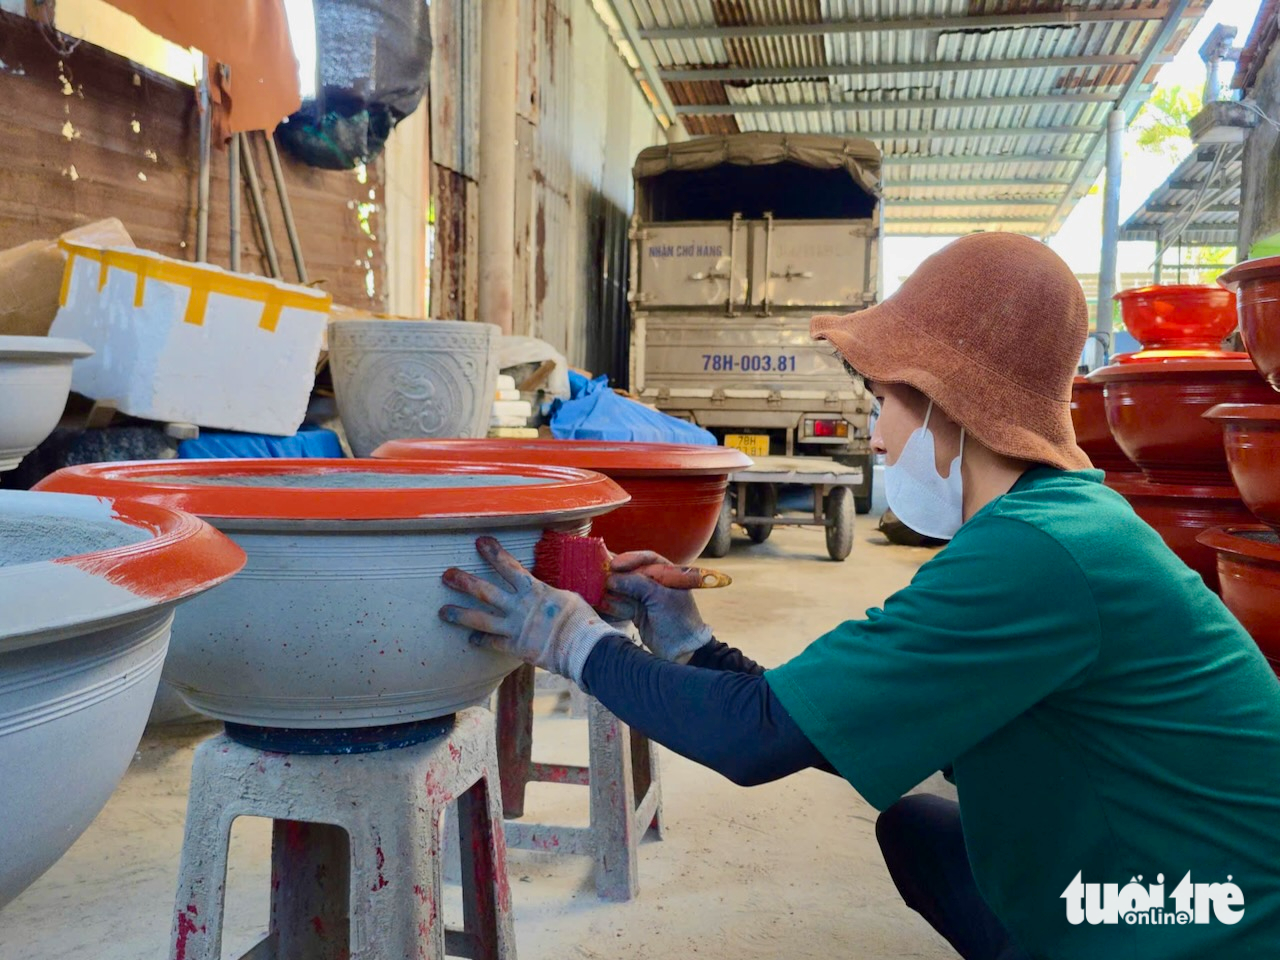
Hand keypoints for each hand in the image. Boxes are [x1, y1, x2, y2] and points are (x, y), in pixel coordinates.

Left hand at [439, 537, 620, 684]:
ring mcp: (515, 627)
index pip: (509, 566)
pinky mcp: (516, 647)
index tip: (480, 542)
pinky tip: (471, 640)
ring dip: (460, 614)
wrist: (583, 647)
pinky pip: (493, 643)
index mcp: (533, 590)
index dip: (493, 553)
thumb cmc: (581, 619)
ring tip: (442, 611)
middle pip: (485, 591)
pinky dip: (481, 641)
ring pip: (480, 619)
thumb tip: (545, 591)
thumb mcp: (568, 596)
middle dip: (464, 581)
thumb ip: (549, 593)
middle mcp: (519, 606)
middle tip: (446, 574)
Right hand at [599, 551, 712, 662]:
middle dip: (615, 573)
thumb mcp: (659, 597)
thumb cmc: (678, 619)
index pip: (647, 559)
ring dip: (609, 587)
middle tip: (597, 570)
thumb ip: (636, 584)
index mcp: (667, 574)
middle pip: (631, 573)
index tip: (614, 564)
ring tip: (593, 584)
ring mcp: (645, 598)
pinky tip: (598, 600)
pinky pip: (620, 604)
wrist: (683, 650)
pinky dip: (610, 603)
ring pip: (623, 588)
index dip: (630, 559)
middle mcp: (655, 583)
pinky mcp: (636, 612)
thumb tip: (611, 578)